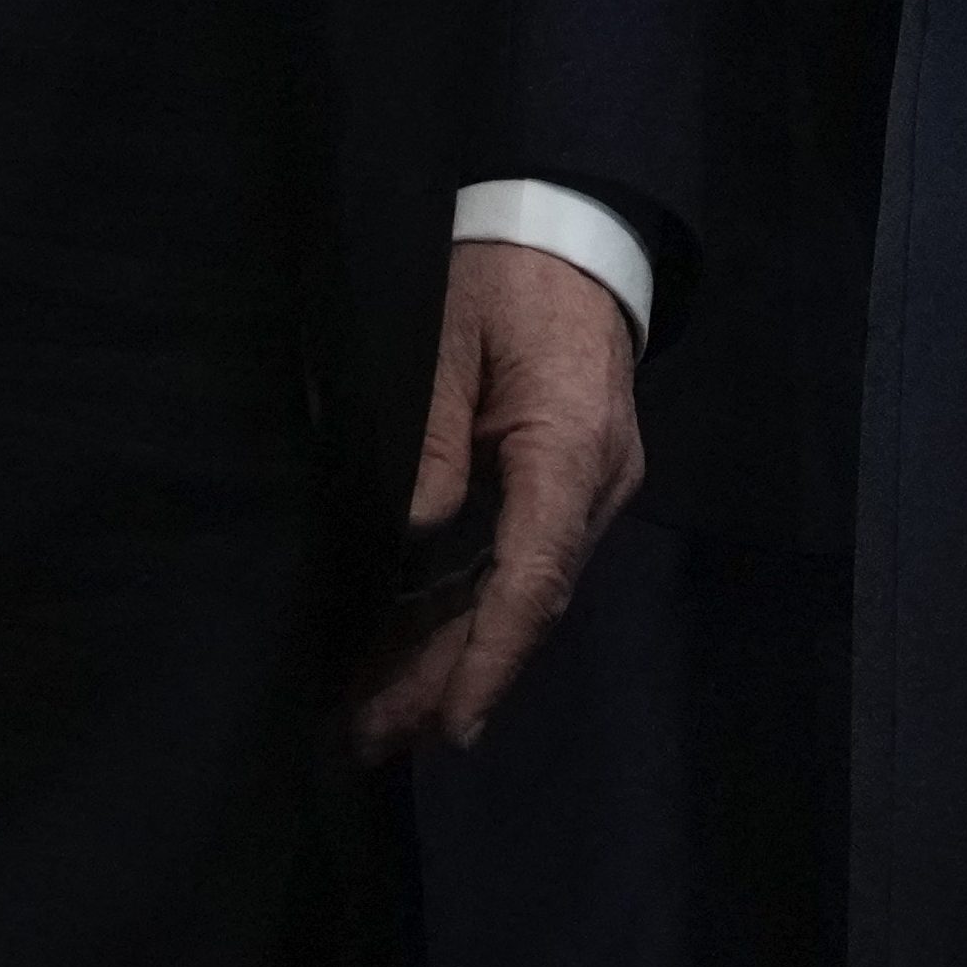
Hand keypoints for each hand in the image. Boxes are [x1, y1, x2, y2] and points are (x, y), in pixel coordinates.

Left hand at [351, 242, 640, 759]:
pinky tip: (420, 652)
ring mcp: (591, 489)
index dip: (490, 656)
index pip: (532, 573)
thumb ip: (433, 436)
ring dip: (455, 654)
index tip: (452, 725)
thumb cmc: (503, 270)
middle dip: (451, 676)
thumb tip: (414, 535)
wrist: (572, 230)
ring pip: (523, 592)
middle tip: (369, 736)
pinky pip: (523, 563)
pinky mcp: (572, 486)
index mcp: (571, 444)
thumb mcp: (448, 335)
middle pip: (525, 601)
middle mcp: (597, 484)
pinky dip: (472, 612)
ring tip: (379, 716)